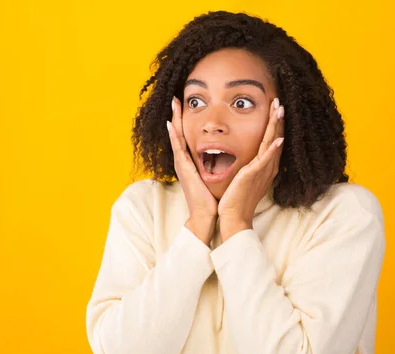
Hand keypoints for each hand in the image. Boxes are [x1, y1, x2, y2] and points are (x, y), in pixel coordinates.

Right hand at [167, 96, 216, 244]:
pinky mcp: (183, 168)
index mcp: (190, 161)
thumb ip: (215, 165)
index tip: (184, 106)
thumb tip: (223, 157)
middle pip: (178, 132)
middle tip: (175, 98)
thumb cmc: (210, 197)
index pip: (186, 136)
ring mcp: (181, 164)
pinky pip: (178, 148)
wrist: (205, 215)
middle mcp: (183, 160)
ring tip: (173, 103)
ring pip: (176, 136)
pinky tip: (171, 124)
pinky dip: (174, 135)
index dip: (184, 121)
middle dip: (176, 115)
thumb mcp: (212, 176)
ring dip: (174, 119)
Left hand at [217, 98, 284, 240]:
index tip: (274, 109)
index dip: (274, 125)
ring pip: (271, 144)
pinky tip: (278, 139)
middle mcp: (266, 168)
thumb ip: (246, 166)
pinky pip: (265, 160)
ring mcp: (261, 171)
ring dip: (276, 126)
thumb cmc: (236, 200)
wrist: (234, 217)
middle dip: (277, 120)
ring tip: (280, 110)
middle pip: (275, 138)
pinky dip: (272, 149)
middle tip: (279, 101)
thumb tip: (244, 158)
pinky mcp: (253, 176)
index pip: (271, 141)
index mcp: (263, 167)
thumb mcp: (242, 178)